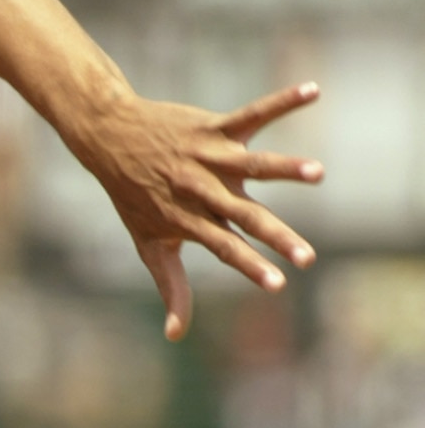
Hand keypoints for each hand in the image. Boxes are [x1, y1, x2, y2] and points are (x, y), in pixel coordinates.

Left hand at [69, 80, 323, 340]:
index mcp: (192, 221)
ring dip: (286, 168)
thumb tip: (175, 335)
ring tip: (318, 172)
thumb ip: (170, 287)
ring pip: (253, 165)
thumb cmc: (133, 197)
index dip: (251, 267)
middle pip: (245, 217)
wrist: (110, 139)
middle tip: (307, 257)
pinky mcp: (214, 129)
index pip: (226, 249)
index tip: (278, 285)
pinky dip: (283, 102)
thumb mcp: (149, 245)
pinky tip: (313, 91)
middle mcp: (203, 191)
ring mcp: (210, 158)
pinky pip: (253, 113)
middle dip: (275, 238)